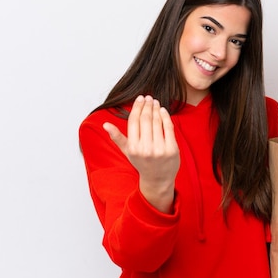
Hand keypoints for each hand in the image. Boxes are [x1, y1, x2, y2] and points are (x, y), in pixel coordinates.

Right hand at [103, 95, 179, 212]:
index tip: (140, 98)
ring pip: (157, 122)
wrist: (158, 179)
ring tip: (155, 102)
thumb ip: (117, 138)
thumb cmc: (142, 163)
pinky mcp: (172, 150)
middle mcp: (145, 149)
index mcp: (133, 148)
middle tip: (149, 98)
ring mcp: (160, 149)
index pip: (134, 121)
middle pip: (146, 119)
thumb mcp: (128, 151)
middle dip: (147, 105)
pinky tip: (163, 110)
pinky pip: (169, 128)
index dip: (137, 107)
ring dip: (156, 109)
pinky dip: (166, 117)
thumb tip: (105, 125)